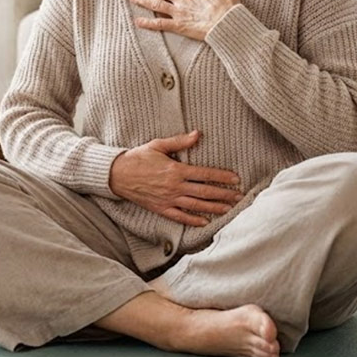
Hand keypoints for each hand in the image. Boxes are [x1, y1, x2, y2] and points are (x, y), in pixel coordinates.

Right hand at [109, 130, 243, 226]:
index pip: (205, 174)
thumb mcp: (158, 145)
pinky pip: (180, 216)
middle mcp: (174, 186)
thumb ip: (180, 142)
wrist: (117, 175)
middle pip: (204, 192)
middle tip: (239, 197)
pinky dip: (193, 220)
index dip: (222, 177)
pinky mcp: (161, 208)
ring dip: (214, 208)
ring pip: (196, 206)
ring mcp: (168, 199)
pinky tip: (205, 222)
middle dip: (224, 194)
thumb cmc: (138, 157)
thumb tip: (198, 134)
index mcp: (176, 170)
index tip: (236, 179)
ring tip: (229, 210)